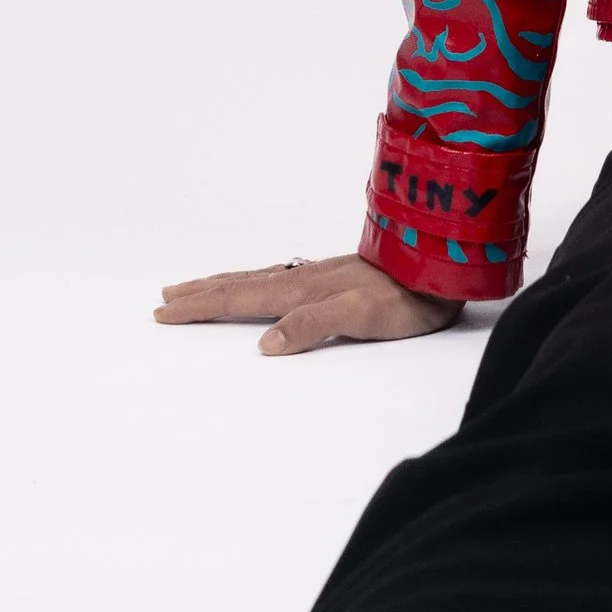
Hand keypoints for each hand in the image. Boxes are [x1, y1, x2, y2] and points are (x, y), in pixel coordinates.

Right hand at [154, 254, 462, 356]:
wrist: (447, 267)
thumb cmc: (410, 298)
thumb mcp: (362, 317)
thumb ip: (313, 326)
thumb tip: (264, 344)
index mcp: (303, 290)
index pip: (240, 297)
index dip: (201, 305)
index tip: (164, 309)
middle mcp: (305, 278)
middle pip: (241, 284)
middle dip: (201, 292)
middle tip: (164, 297)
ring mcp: (320, 275)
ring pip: (258, 277)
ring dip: (222, 283)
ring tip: (196, 286)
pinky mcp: (337, 277)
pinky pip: (279, 277)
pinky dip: (253, 280)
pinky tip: (259, 281)